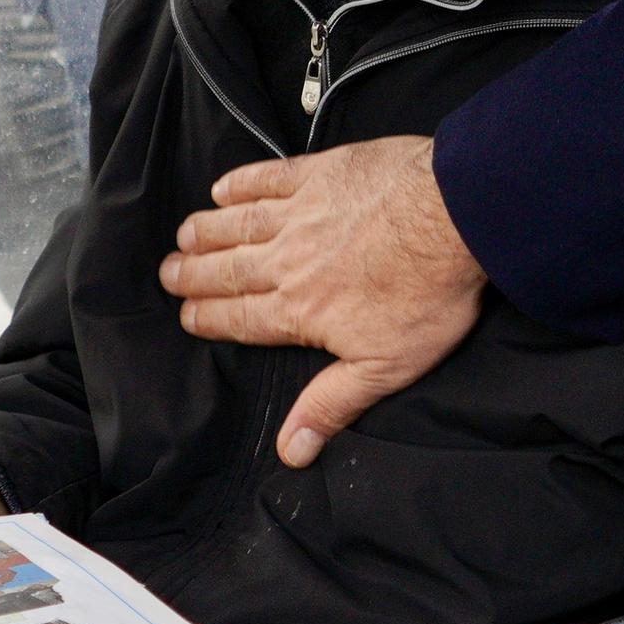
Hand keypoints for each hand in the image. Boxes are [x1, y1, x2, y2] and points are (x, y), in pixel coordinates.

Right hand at [160, 136, 484, 466]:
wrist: (455, 218)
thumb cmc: (429, 294)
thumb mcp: (385, 367)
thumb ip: (331, 404)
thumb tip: (291, 450)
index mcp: (301, 310)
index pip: (241, 318)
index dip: (209, 318)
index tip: (187, 317)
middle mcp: (289, 261)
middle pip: (228, 270)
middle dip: (193, 275)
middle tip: (168, 275)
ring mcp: (302, 213)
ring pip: (237, 225)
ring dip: (206, 232)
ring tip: (184, 237)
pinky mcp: (322, 173)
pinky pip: (267, 178)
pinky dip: (241, 182)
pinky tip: (224, 188)